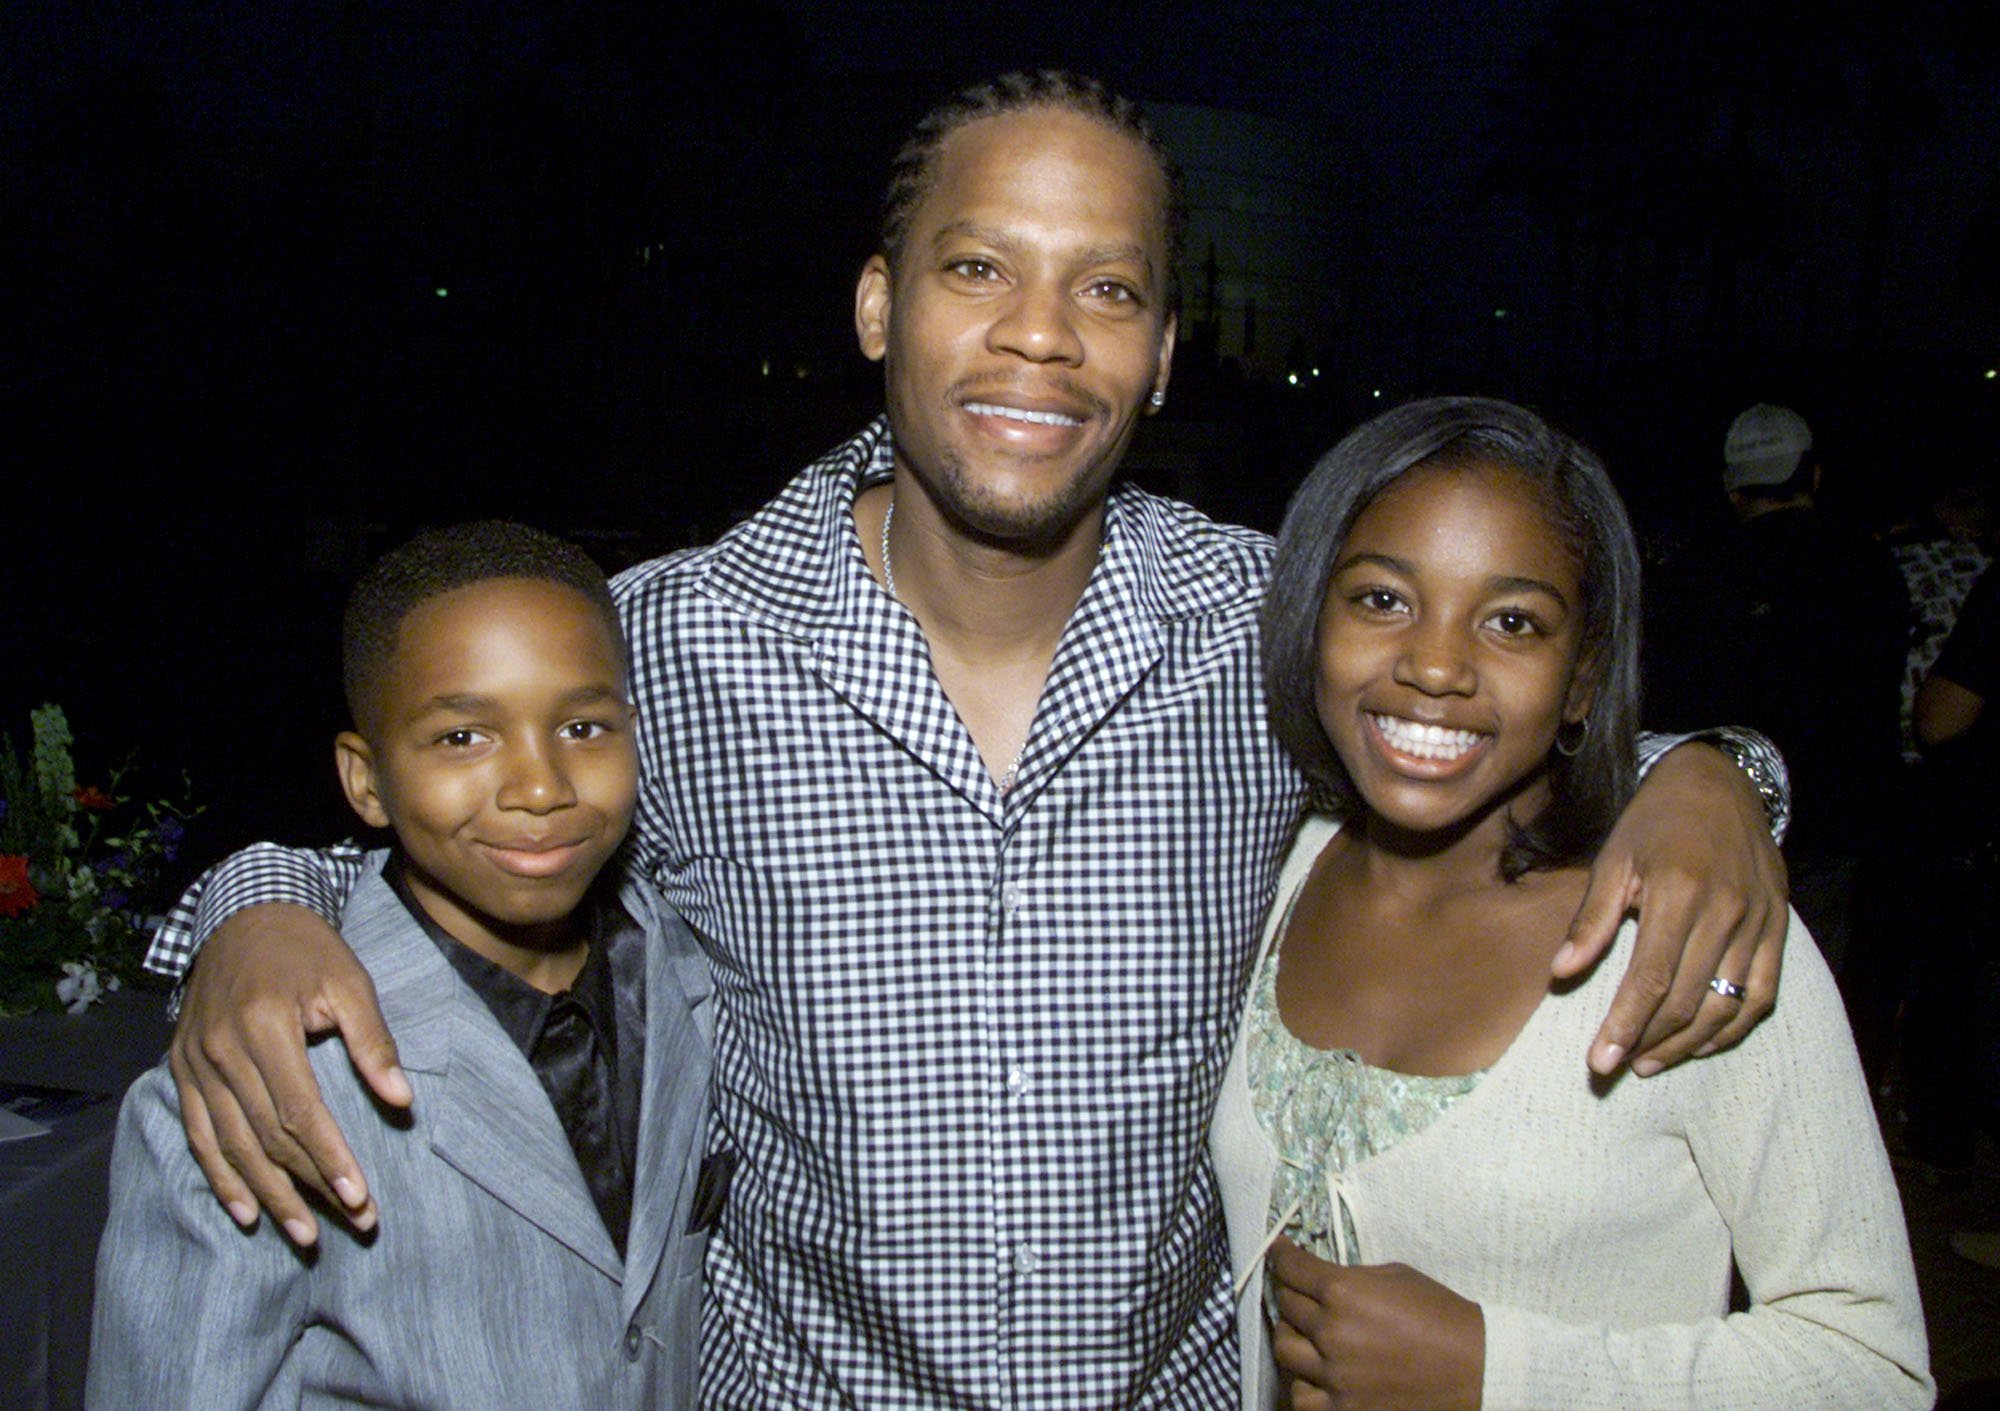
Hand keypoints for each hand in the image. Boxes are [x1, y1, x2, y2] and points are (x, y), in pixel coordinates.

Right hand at [167, 903, 409, 1244]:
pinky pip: (198, 1136)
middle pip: (267, 1137)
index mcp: (264, 1026)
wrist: (243, 917)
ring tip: (307, 1235)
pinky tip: (247, 1213)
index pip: (299, 1110)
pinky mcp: (181, 1070)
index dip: (330, 1159)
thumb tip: (402, 1101)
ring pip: (231, 1146)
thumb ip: (374, 1042)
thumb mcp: (350, 982)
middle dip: (311, 1186)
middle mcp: (221, 1050)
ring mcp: (194, 1063)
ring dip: (270, 1196)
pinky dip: (221, 1179)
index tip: (361, 1198)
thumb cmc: (307, 951)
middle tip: (353, 1222)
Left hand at [1267, 1237, 1482, 1410]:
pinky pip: (1301, 1398)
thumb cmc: (1440, 1314)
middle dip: (1289, 1293)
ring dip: (1290, 1337)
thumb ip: (1352, 1277)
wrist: (1476, 1367)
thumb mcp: (1395, 1276)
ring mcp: (1335, 1376)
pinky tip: (1315, 1375)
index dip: (1281, 1256)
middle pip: (1285, 1307)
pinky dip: (1303, 1384)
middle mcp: (1331, 1333)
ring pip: (1284, 1351)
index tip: (1278, 1252)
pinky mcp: (1345, 1410)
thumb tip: (1323, 1277)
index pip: (1291, 1269)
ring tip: (1304, 1334)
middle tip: (1299, 1292)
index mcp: (1343, 1292)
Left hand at [1556, 742, 1786, 1075]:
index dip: (1625, 1025)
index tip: (1600, 1062)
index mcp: (1679, 892)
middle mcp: (1726, 912)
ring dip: (1687, 1044)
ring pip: (1726, 1006)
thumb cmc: (1655, 822)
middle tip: (1616, 1067)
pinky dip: (1732, 1028)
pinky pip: (1760, 995)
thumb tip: (1561, 974)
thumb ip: (1591, 919)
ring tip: (1649, 1061)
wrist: (1720, 783)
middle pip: (1687, 1000)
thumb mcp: (1613, 859)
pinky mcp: (1779, 929)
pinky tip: (1700, 1043)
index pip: (1651, 978)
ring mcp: (1759, 923)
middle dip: (1648, 1041)